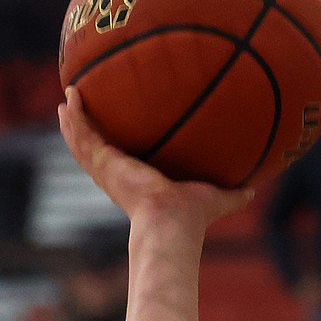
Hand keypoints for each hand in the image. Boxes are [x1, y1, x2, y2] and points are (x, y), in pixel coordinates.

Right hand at [58, 87, 252, 230]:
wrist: (170, 223)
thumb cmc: (191, 217)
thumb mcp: (216, 199)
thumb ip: (234, 194)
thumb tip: (254, 191)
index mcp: (138, 183)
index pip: (124, 162)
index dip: (116, 149)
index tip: (115, 133)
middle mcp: (119, 176)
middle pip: (97, 150)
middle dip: (87, 131)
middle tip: (80, 110)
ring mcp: (107, 170)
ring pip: (83, 143)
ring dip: (73, 122)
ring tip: (66, 100)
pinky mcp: (102, 163)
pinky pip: (83, 137)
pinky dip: (75, 119)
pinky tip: (70, 97)